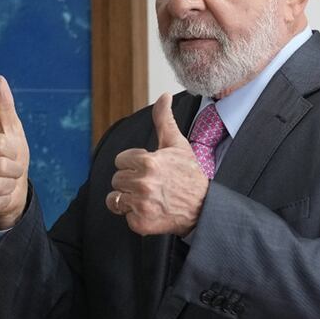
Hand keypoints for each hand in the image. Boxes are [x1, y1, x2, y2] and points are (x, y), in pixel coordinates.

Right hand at [0, 75, 30, 229]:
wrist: (12, 189)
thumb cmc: (11, 157)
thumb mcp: (12, 131)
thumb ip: (3, 106)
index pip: (0, 145)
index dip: (15, 152)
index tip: (13, 154)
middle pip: (1, 167)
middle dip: (15, 171)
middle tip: (11, 171)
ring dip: (9, 186)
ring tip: (5, 183)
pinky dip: (2, 201)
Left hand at [105, 93, 208, 235]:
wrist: (204, 208)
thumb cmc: (189, 175)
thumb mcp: (177, 144)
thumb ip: (164, 119)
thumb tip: (163, 95)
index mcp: (147, 162)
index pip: (120, 161)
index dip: (133, 164)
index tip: (149, 169)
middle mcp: (142, 183)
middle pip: (117, 179)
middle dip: (130, 181)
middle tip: (150, 185)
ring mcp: (141, 204)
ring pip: (115, 199)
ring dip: (128, 199)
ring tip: (148, 198)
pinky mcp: (141, 223)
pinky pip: (125, 217)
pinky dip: (135, 216)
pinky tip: (151, 211)